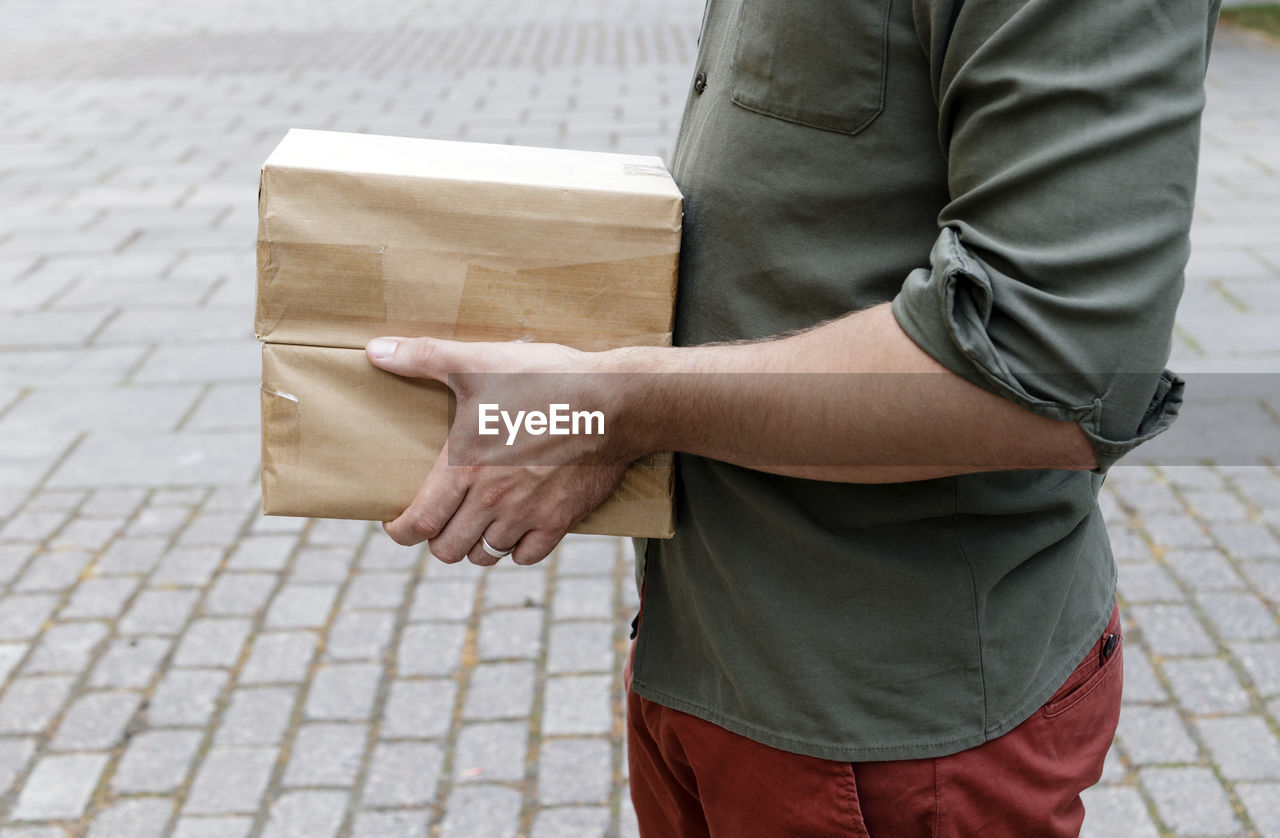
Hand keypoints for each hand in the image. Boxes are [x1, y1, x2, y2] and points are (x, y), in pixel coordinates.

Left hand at [365, 336, 632, 564]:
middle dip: (438, 538)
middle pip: (448, 548)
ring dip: (476, 543)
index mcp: (465, 468)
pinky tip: (516, 528)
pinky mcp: (561, 520)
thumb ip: (424, 357)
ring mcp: (528, 515)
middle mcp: (492, 501)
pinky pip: (527, 556)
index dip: (400, 531)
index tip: (397, 525)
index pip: (418, 523)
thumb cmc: (545, 380)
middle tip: (441, 519)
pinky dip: (517, 549)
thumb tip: (375, 351)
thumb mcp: (480, 362)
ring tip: (476, 523)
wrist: (614, 402)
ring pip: (486, 554)